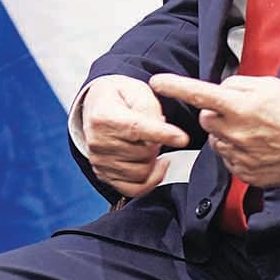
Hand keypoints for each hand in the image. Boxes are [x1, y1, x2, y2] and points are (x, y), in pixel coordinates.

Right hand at [81, 75, 191, 197]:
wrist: (97, 105)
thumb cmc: (119, 97)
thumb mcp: (136, 90)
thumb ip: (150, 108)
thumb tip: (164, 132)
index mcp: (104, 116)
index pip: (137, 129)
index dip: (162, 134)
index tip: (182, 138)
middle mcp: (98, 141)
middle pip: (143, 154)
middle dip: (156, 144)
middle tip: (153, 132)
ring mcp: (100, 161)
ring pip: (142, 173)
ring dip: (152, 161)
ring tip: (148, 145)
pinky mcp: (104, 175)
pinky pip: (134, 189)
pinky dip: (150, 181)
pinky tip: (154, 166)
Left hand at [148, 73, 279, 188]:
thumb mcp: (271, 86)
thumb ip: (239, 86)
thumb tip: (220, 91)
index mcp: (241, 107)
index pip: (199, 94)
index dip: (175, 86)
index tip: (156, 81)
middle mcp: (237, 133)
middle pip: (207, 119)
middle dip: (217, 114)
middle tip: (243, 112)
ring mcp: (242, 156)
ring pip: (217, 141)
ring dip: (227, 134)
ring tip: (257, 132)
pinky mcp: (248, 175)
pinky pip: (229, 160)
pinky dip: (238, 153)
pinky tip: (260, 148)